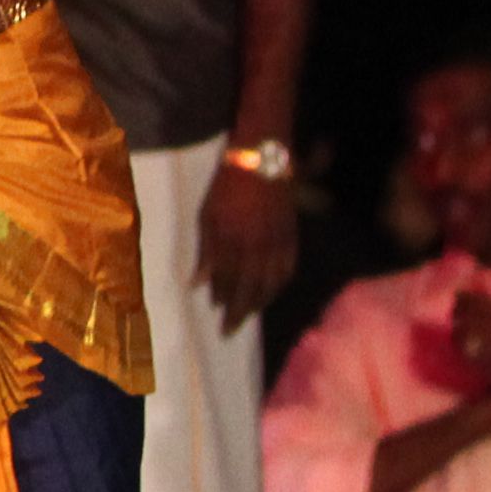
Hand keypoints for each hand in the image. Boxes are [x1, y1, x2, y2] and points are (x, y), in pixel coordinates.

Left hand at [193, 156, 300, 327]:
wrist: (260, 161)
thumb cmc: (226, 186)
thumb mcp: (206, 214)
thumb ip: (206, 251)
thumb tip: (198, 284)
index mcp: (231, 241)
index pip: (226, 280)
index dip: (221, 298)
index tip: (215, 312)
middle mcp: (256, 247)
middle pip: (248, 288)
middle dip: (237, 311)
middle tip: (230, 331)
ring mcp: (276, 243)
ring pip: (269, 283)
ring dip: (257, 302)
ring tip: (247, 315)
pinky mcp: (291, 236)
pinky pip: (287, 269)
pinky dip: (278, 285)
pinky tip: (270, 293)